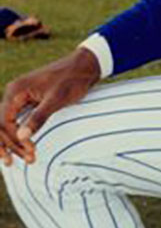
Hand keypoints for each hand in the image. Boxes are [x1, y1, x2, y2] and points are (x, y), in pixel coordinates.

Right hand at [0, 48, 100, 165]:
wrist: (84, 66)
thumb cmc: (72, 80)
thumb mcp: (57, 99)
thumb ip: (39, 117)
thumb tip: (21, 136)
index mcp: (16, 91)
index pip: (4, 122)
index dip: (13, 140)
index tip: (31, 151)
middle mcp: (14, 93)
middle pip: (3, 126)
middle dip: (12, 145)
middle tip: (30, 160)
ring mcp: (20, 97)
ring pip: (9, 125)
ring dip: (16, 143)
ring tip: (29, 159)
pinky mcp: (28, 102)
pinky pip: (17, 121)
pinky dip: (20, 135)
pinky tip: (25, 148)